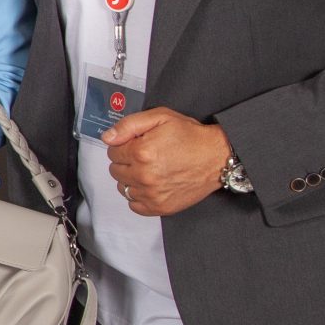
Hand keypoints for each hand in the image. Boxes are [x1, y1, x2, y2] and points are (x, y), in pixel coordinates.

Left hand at [102, 107, 230, 217]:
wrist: (217, 157)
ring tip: (149, 170)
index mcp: (141, 152)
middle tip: (144, 157)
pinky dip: (138, 196)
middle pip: (115, 170)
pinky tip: (150, 185)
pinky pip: (134, 205)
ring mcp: (151, 194)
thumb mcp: (161, 117)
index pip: (112, 152)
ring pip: (122, 187)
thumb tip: (108, 137)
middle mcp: (144, 175)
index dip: (124, 146)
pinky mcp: (160, 207)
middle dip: (126, 161)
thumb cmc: (192, 137)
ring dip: (131, 179)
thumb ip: (129, 125)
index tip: (136, 145)